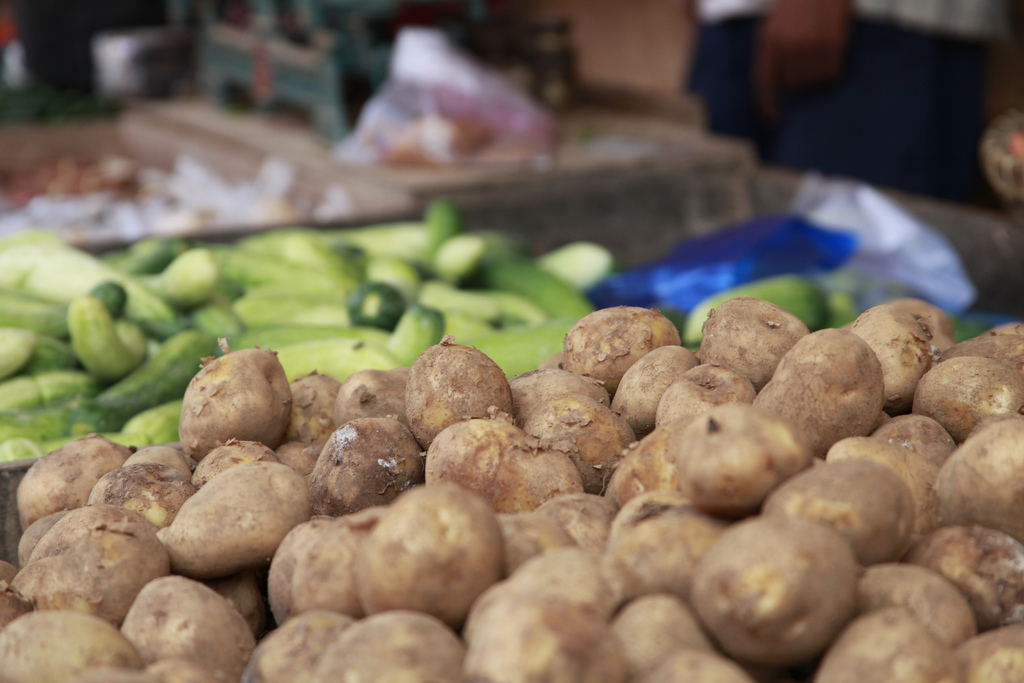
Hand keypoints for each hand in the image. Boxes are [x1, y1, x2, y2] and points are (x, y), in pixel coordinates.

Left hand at [755, 0, 850, 121]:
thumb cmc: (793, 5)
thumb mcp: (771, 26)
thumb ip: (770, 54)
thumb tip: (777, 87)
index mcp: (770, 41)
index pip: (765, 83)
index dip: (767, 105)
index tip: (772, 119)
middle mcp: (789, 46)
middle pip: (792, 85)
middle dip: (796, 85)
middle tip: (803, 74)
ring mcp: (812, 45)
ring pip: (813, 82)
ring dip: (814, 79)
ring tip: (816, 61)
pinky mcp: (834, 43)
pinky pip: (832, 74)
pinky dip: (831, 72)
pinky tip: (830, 58)